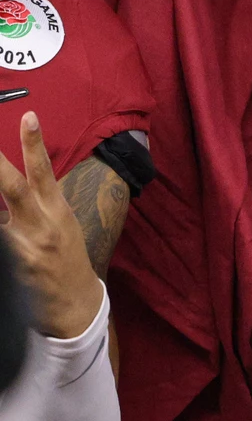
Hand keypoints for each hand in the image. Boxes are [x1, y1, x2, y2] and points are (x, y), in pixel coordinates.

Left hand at [0, 113, 103, 340]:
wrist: (76, 305)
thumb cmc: (66, 261)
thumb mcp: (62, 227)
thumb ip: (40, 206)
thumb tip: (13, 186)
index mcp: (57, 211)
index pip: (44, 171)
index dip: (34, 144)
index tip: (28, 116)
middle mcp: (42, 224)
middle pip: (14, 187)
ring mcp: (25, 245)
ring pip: (1, 212)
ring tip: (1, 211)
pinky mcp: (14, 263)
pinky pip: (0, 238)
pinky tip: (6, 229)